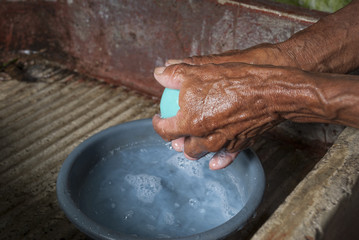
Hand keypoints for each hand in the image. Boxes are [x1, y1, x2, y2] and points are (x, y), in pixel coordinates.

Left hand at [153, 62, 311, 168]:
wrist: (271, 91)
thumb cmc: (235, 80)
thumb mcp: (199, 71)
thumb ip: (174, 74)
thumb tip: (159, 74)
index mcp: (189, 122)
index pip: (165, 130)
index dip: (157, 124)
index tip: (158, 117)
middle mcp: (205, 138)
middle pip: (183, 146)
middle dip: (176, 140)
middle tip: (176, 130)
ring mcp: (223, 144)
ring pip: (202, 153)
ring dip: (194, 148)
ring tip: (193, 141)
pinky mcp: (240, 145)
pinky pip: (226, 158)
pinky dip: (218, 160)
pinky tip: (213, 162)